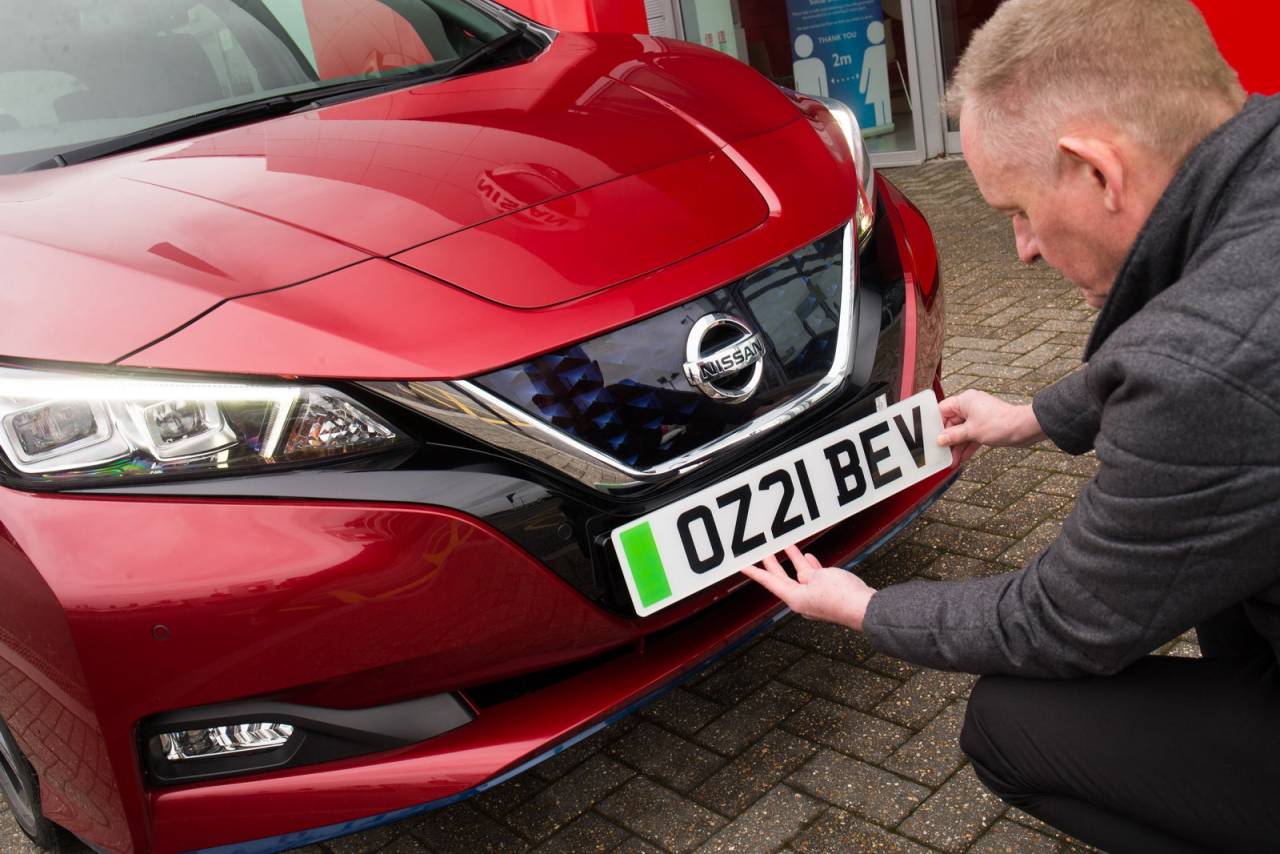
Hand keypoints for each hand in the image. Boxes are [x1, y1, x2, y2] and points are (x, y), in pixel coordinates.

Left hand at [740, 545, 875, 630]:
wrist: (863, 607)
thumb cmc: (840, 597)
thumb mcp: (817, 579)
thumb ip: (807, 573)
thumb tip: (805, 571)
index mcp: (795, 599)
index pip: (768, 582)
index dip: (754, 572)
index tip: (742, 565)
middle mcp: (802, 599)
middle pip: (781, 578)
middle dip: (772, 563)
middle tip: (762, 550)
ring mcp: (815, 596)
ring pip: (798, 574)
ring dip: (792, 560)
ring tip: (785, 546)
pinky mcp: (828, 592)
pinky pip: (814, 575)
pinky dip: (809, 565)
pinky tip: (808, 556)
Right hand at [936, 389, 1045, 464]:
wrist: (1024, 429)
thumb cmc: (1000, 423)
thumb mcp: (971, 431)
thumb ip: (953, 436)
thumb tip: (940, 439)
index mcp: (964, 401)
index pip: (942, 410)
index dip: (935, 424)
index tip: (930, 437)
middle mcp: (970, 406)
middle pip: (951, 423)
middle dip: (948, 440)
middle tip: (941, 453)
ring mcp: (978, 417)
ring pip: (962, 432)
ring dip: (957, 446)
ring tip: (952, 461)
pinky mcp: (985, 426)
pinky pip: (971, 436)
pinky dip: (967, 446)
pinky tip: (961, 459)